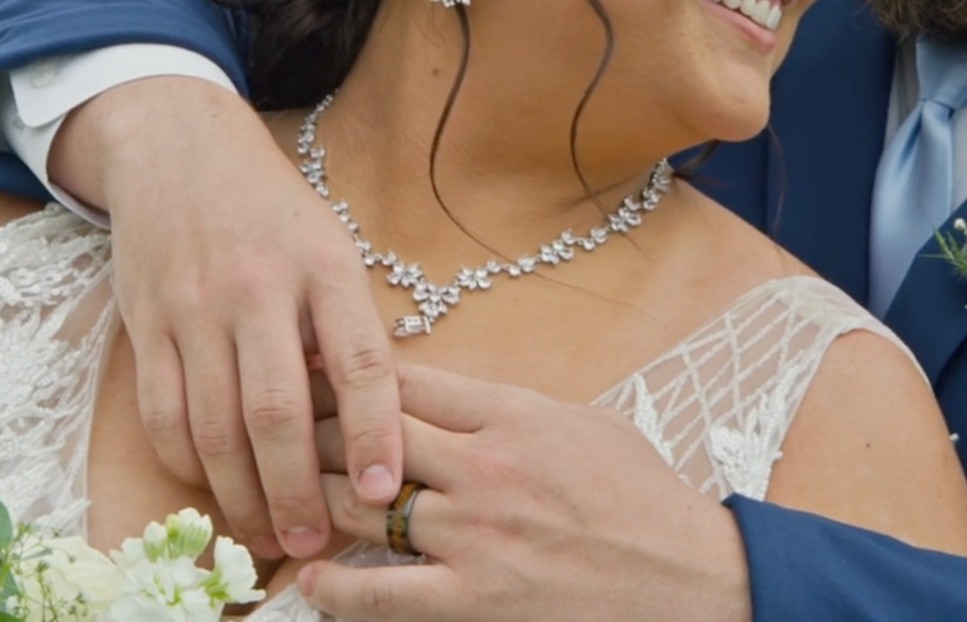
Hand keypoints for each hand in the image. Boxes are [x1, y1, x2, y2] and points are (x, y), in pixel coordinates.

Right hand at [49, 76, 403, 558]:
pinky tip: (214, 486)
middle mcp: (258, 288)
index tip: (385, 490)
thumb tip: (373, 422)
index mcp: (324, 266)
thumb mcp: (330, 245)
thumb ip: (347, 326)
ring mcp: (195, 307)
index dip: (374, 432)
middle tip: (315, 543)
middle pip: (278, 412)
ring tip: (268, 536)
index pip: (358, 362)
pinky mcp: (146, 323)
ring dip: (243, 494)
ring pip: (216, 426)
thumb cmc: (272, 211)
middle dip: (298, 491)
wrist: (176, 146)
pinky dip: (190, 463)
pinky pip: (164, 413)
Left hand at [303, 364, 751, 621]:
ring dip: (315, 499)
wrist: (693, 582)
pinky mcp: (476, 601)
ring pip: (363, 505)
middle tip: (273, 428)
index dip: (343, 371)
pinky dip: (336, 586)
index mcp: (512, 414)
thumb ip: (513, 408)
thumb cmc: (645, 503)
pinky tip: (311, 579)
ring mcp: (477, 537)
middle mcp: (485, 467)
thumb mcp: (587, 425)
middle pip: (367, 431)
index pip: (404, 378)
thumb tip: (451, 395)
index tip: (306, 368)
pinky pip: (383, 591)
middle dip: (312, 427)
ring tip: (281, 498)